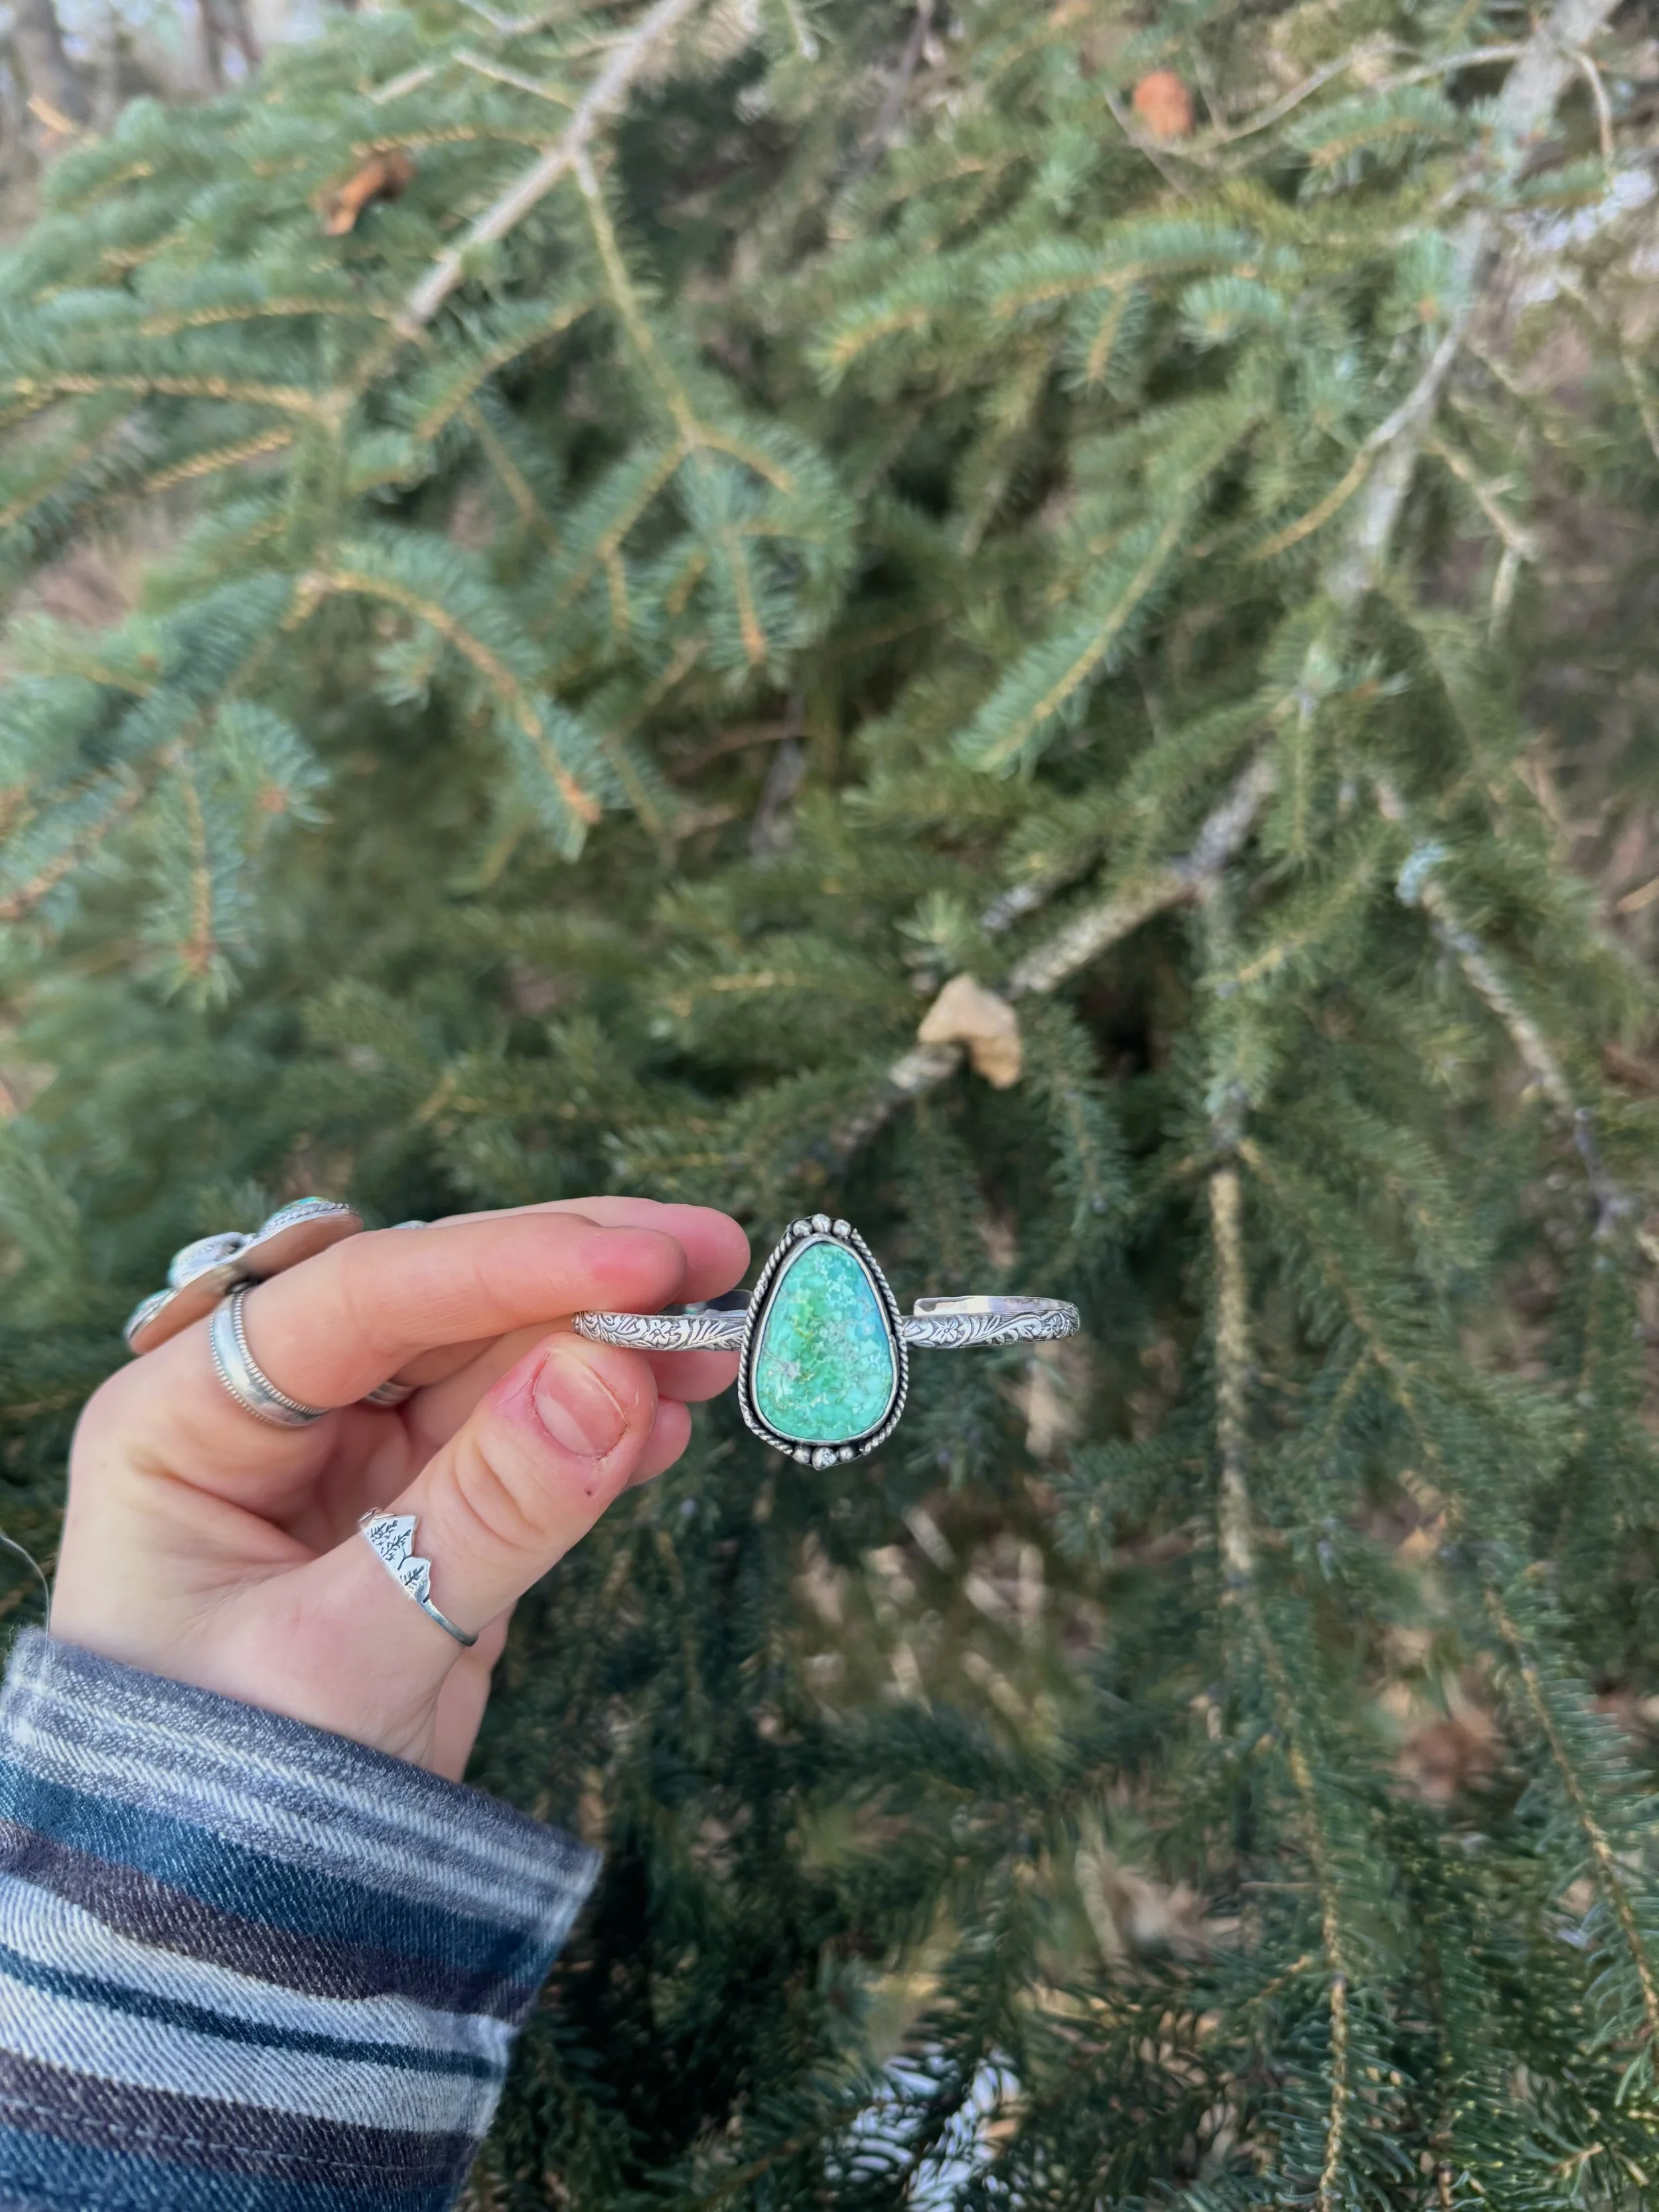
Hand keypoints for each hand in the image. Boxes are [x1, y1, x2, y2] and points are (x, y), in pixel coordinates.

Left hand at [49, 1200, 748, 1777]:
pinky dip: (605, 1425)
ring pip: (498, 1364)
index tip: (646, 1257)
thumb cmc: (226, 1805)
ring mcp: (351, 1466)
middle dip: (577, 1282)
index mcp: (184, 1419)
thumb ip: (484, 1514)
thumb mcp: (349, 1660)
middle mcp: (265, 1418)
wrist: (227, 1945)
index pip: (362, 1296)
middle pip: (440, 1307)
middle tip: (711, 1256)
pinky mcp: (425, 1519)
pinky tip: (673, 1421)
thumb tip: (614, 1373)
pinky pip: (526, 1442)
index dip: (510, 1261)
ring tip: (718, 1341)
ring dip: (610, 1345)